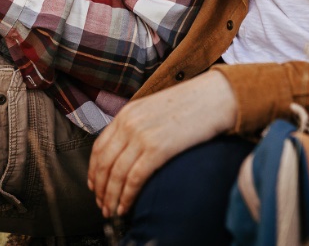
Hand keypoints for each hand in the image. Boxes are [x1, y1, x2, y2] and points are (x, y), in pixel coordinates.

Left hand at [87, 70, 238, 217]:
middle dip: (100, 189)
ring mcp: (142, 136)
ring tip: (112, 211)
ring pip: (116, 174)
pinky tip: (126, 206)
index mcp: (127, 113)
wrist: (214, 97)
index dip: (93, 171)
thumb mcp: (154, 109)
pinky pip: (134, 178)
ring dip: (111, 197)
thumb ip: (137, 126)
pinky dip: (127, 196)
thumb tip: (127, 152)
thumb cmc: (190, 105)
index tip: (94, 186)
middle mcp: (129, 124)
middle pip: (104, 164)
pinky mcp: (158, 149)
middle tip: (101, 205)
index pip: (99, 148)